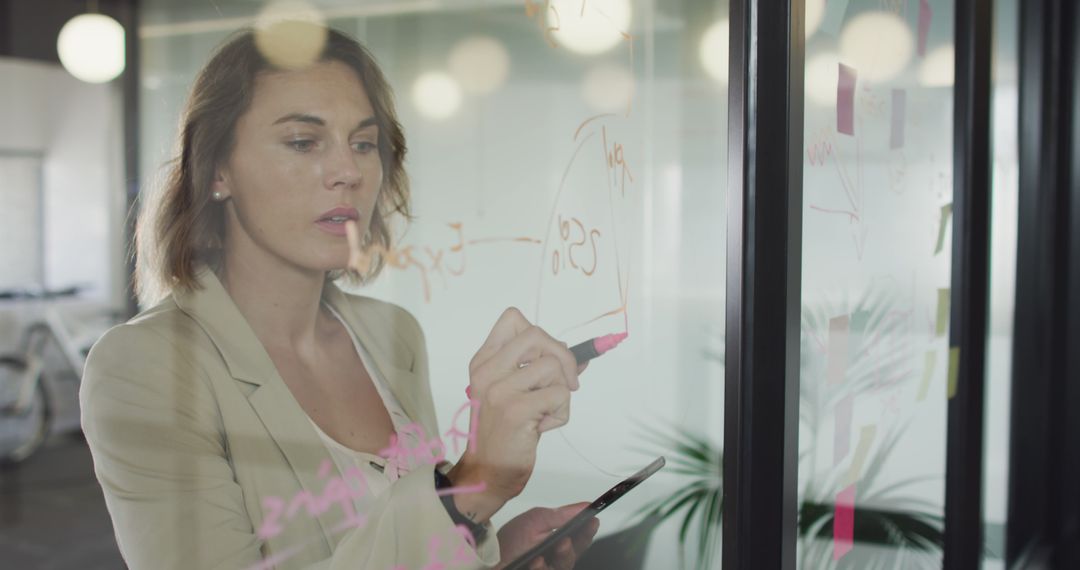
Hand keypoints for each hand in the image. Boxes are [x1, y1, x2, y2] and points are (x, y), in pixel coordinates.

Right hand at [448, 308, 584, 522]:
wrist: (488, 472)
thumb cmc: (506, 432)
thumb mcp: (516, 392)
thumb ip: (541, 368)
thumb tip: (582, 355)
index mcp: (484, 361)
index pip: (513, 318)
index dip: (541, 335)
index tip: (548, 359)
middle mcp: (487, 370)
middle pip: (537, 334)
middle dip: (563, 357)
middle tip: (565, 385)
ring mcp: (499, 389)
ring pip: (553, 365)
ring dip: (561, 391)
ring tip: (545, 411)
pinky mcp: (516, 409)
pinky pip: (560, 394)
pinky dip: (561, 412)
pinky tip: (543, 426)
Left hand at [494, 503, 599, 569]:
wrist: (487, 561)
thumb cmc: (509, 542)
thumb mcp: (535, 521)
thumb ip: (561, 515)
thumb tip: (586, 505)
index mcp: (555, 537)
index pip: (579, 535)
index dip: (588, 529)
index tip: (594, 519)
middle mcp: (553, 554)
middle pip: (576, 552)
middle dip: (577, 544)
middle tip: (568, 539)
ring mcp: (547, 567)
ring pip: (565, 565)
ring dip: (561, 556)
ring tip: (554, 548)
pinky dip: (541, 569)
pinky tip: (536, 563)